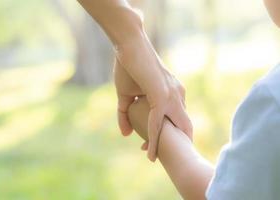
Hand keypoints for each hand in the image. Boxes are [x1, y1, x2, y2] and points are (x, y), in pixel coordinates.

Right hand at [114, 25, 191, 161]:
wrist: (130, 45)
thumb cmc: (129, 67)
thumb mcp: (125, 95)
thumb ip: (125, 114)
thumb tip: (125, 134)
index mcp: (173, 94)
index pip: (174, 120)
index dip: (165, 135)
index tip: (150, 147)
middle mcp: (177, 96)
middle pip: (181, 127)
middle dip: (172, 144)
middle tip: (157, 157)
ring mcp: (172, 96)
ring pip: (172, 129)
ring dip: (165, 146)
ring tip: (153, 158)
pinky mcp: (162, 95)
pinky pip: (157, 123)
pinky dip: (154, 140)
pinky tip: (150, 152)